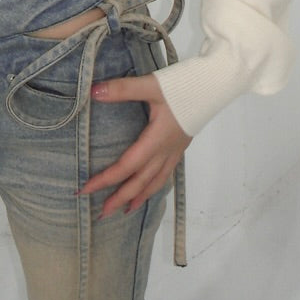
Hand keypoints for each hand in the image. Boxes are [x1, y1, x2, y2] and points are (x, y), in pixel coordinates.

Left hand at [79, 73, 191, 217]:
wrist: (214, 86)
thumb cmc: (183, 87)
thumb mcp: (151, 85)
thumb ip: (123, 89)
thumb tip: (94, 92)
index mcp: (156, 140)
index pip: (126, 166)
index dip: (105, 179)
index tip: (86, 189)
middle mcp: (166, 151)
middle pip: (141, 182)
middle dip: (120, 198)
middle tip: (102, 214)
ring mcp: (175, 151)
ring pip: (156, 181)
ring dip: (139, 197)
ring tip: (126, 210)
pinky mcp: (180, 146)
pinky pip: (165, 174)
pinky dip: (154, 185)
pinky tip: (150, 186)